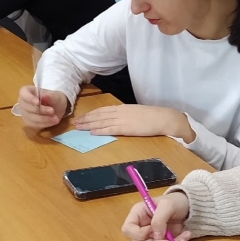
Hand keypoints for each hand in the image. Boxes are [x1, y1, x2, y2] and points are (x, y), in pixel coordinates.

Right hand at [17, 85, 69, 128]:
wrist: (58, 108)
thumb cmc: (55, 99)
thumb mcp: (56, 96)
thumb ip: (50, 97)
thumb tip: (43, 96)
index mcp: (27, 91)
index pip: (23, 93)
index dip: (29, 98)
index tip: (38, 102)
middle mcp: (23, 102)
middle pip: (27, 107)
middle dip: (40, 110)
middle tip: (52, 111)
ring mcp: (24, 113)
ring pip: (30, 118)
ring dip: (43, 119)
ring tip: (55, 118)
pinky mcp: (28, 122)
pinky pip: (34, 124)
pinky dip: (44, 124)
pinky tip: (52, 122)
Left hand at [73, 105, 194, 141]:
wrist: (165, 118)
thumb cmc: (154, 117)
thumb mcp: (137, 113)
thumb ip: (127, 116)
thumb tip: (119, 120)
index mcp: (123, 108)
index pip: (103, 110)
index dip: (91, 114)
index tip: (82, 117)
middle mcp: (120, 112)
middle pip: (99, 115)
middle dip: (85, 119)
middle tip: (74, 122)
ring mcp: (123, 119)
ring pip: (101, 121)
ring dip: (88, 124)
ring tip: (78, 127)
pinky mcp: (126, 128)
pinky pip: (110, 129)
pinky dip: (99, 130)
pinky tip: (91, 132)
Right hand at [121, 192, 192, 240]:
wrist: (187, 206)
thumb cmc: (174, 201)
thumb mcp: (167, 204)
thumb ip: (159, 219)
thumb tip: (157, 237)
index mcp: (137, 215)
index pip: (127, 229)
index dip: (137, 234)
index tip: (151, 230)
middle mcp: (141, 228)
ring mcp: (150, 237)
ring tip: (183, 238)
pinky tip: (185, 238)